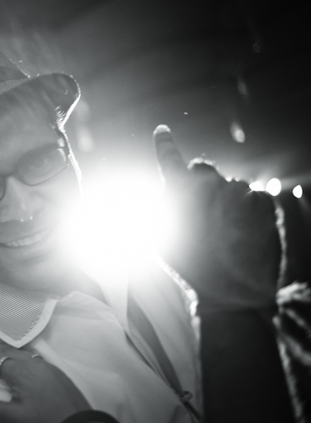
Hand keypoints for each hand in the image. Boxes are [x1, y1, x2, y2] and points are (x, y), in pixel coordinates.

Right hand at [0, 343, 110, 422]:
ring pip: (19, 351)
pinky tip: (20, 358)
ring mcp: (46, 366)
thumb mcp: (11, 417)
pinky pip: (32, 355)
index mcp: (19, 371)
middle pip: (5, 350)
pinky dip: (18, 353)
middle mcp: (32, 363)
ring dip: (3, 349)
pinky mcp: (56, 372)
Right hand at [154, 125, 280, 311]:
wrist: (230, 292)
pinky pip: (252, 196)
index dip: (163, 143)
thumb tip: (161, 197)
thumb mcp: (158, 240)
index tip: (163, 130)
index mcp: (178, 190)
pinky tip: (242, 233)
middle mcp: (208, 183)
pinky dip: (247, 210)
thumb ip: (158, 211)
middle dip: (200, 182)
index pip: (168, 157)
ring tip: (224, 232)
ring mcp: (238, 191)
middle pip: (203, 169)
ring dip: (226, 200)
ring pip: (230, 185)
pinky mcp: (263, 202)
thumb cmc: (189, 267)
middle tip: (200, 210)